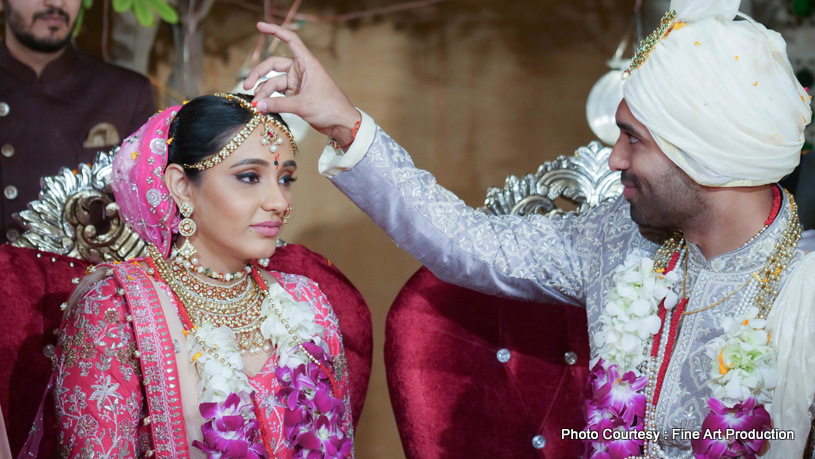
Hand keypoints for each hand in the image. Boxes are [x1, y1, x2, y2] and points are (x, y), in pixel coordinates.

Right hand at [244, 22, 360, 145]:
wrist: (341, 123)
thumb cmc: (330, 107)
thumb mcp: (302, 105)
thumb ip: (278, 104)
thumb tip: (257, 105)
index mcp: (307, 63)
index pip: (290, 40)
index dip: (275, 31)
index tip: (259, 26)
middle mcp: (300, 71)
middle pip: (273, 66)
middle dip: (259, 75)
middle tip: (247, 87)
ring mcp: (297, 83)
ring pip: (273, 83)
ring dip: (264, 93)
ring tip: (256, 105)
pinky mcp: (295, 96)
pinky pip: (277, 94)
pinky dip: (269, 99)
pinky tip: (262, 107)